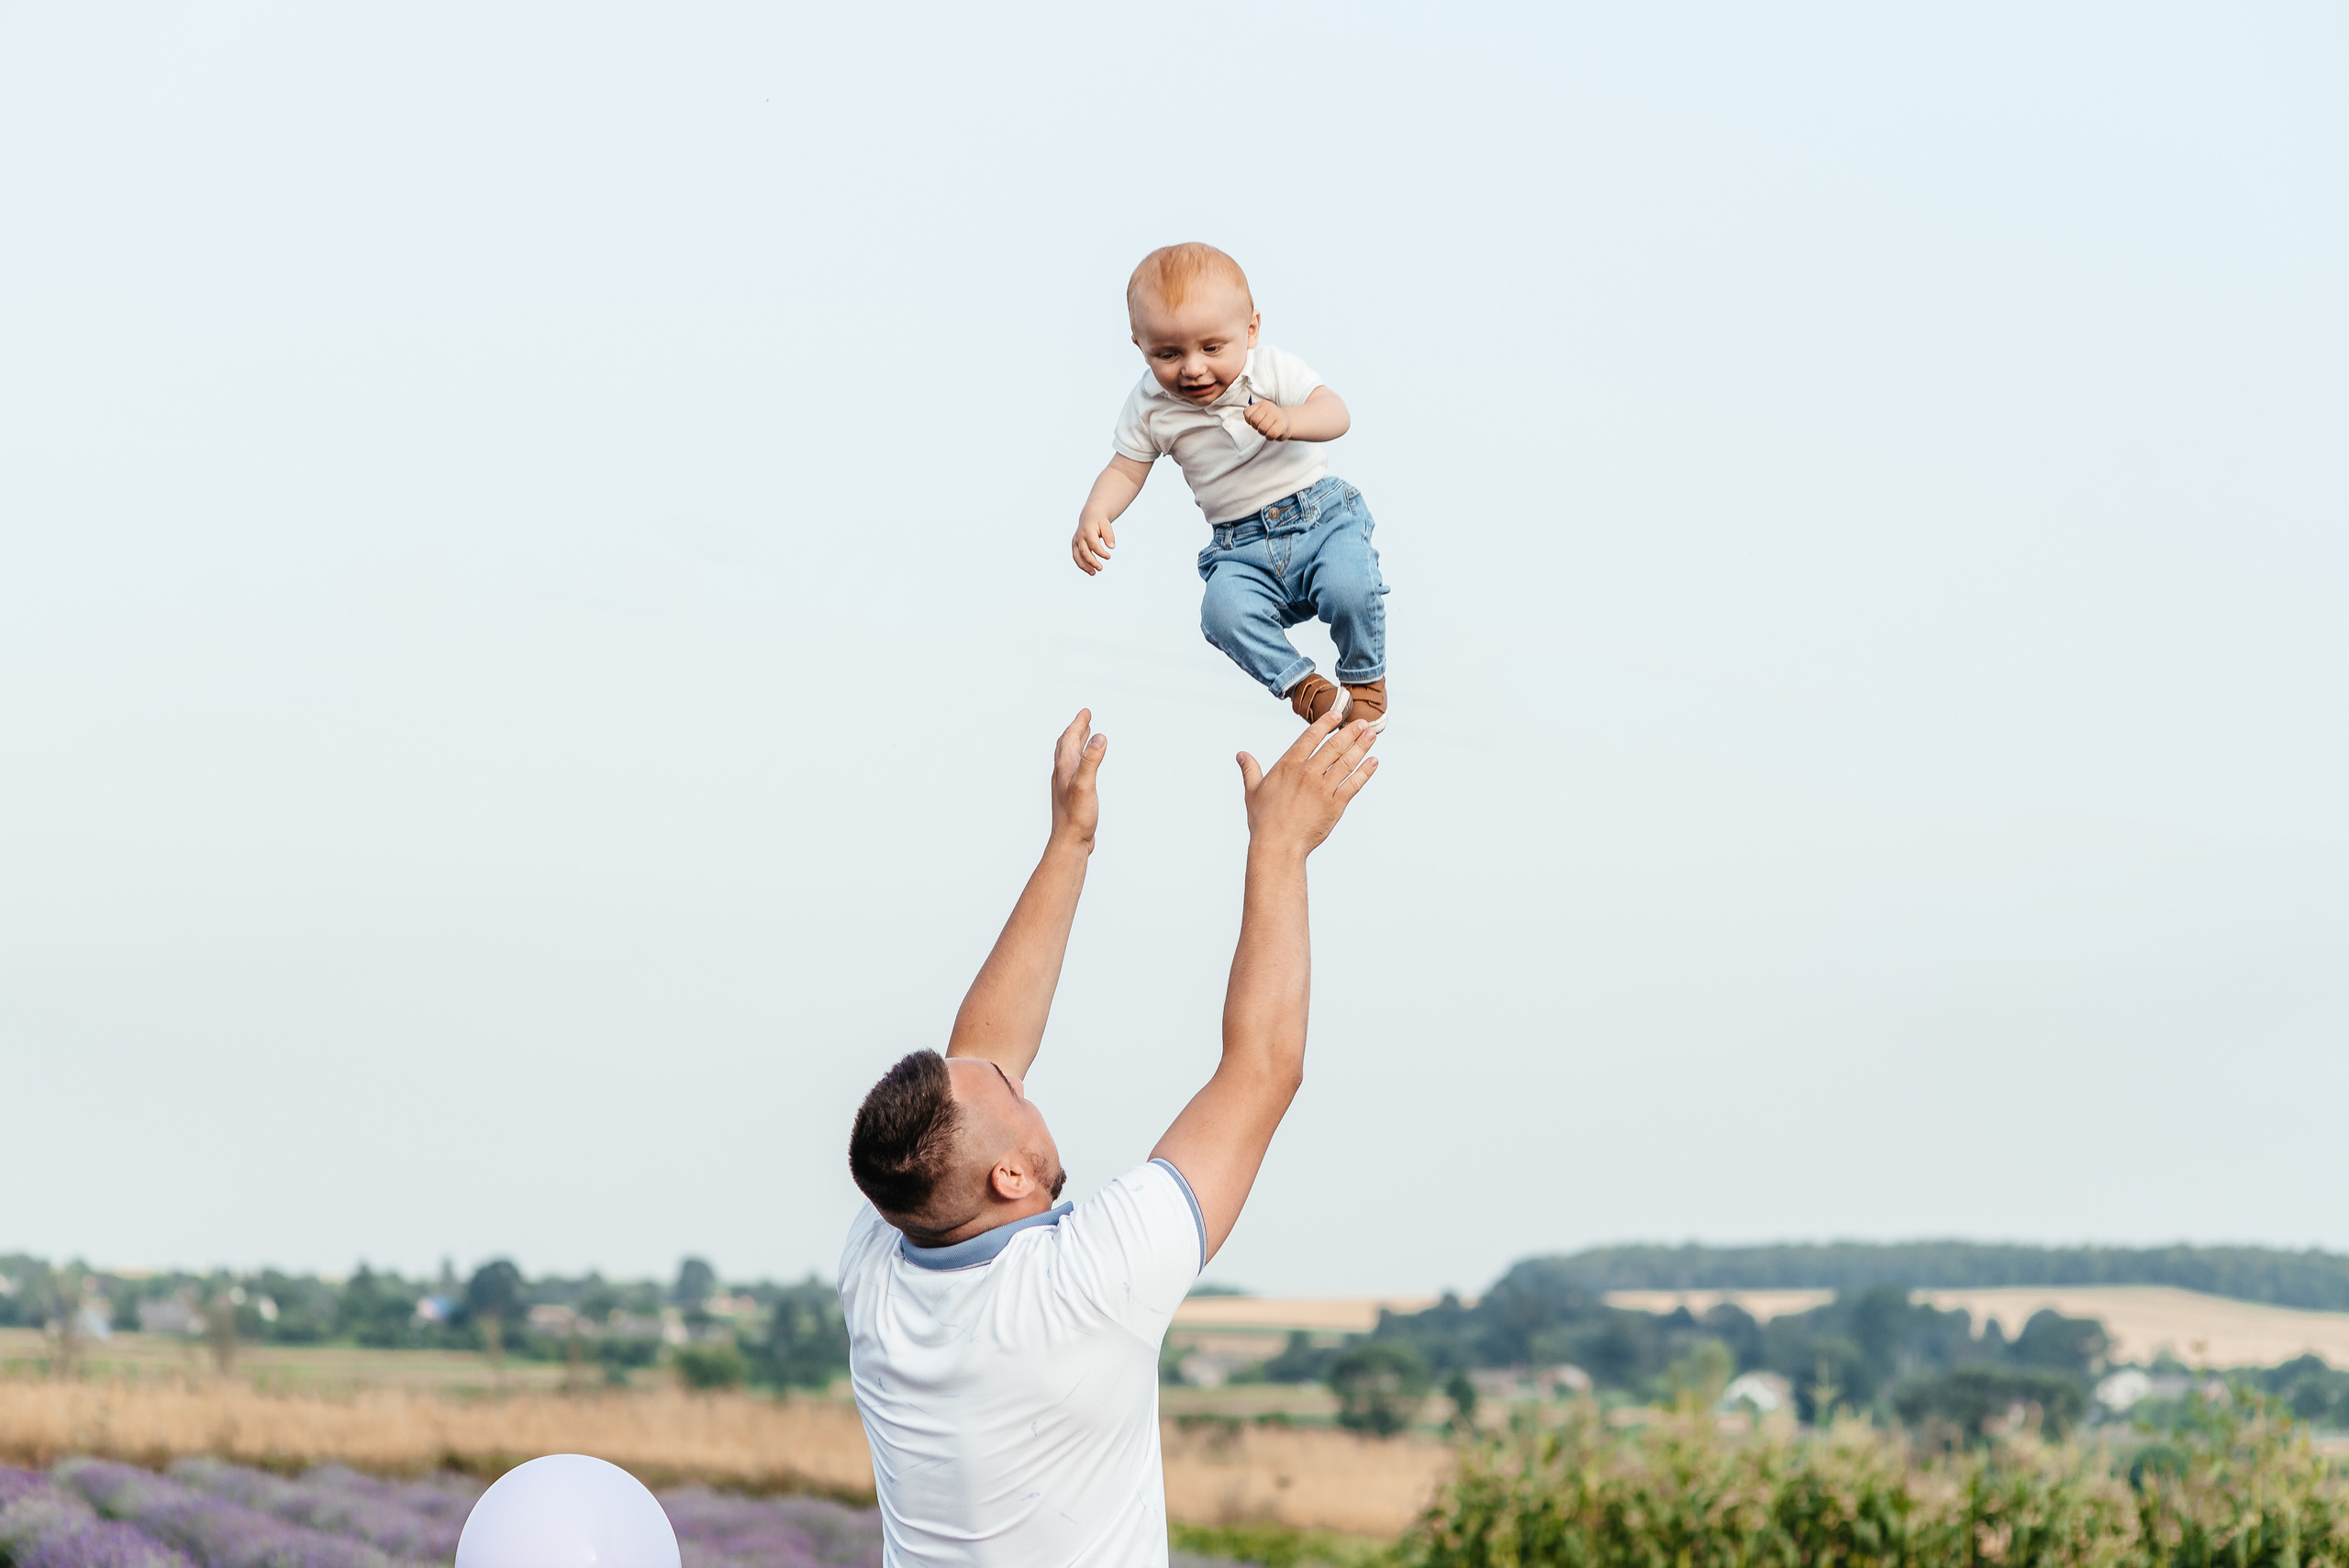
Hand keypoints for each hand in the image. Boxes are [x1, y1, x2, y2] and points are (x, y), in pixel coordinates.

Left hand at [1050, 709, 1107, 847]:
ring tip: (1085, 737)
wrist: (1069, 842)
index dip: (1078, 724)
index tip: (1086, 712)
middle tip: (1085, 719)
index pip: (1070, 739)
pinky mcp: (1072, 796)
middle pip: (1067, 746)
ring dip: (1077, 744)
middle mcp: (1062, 774)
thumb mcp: (1086, 784)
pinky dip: (1081, 760)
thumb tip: (1099, 737)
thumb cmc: (1076, 816)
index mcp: (1065, 768)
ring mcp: (1066, 785)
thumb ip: (1091, 760)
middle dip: (1076, 730)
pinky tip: (1085, 768)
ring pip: (1070, 758)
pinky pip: (1075, 770)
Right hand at [1072, 515, 1116, 574]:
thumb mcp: (1106, 525)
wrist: (1089, 517)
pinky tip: (1090, 570)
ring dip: (1084, 566)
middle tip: (1100, 568)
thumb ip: (1109, 535)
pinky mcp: (1074, 546)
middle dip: (1091, 561)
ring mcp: (1075, 542)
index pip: (1093, 544)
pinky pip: (1076, 557)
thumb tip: (1112, 547)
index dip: (1100, 552)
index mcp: (1087, 530)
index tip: (1109, 557)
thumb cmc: (1099, 522)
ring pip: (1077, 556)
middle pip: (1084, 552)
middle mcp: (1079, 537)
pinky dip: (1082, 565)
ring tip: (1093, 573)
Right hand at [1235, 712, 1376, 857]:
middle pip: (1334, 746)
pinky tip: (1373, 762)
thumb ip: (1250, 770)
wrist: (1278, 846)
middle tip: (1363, 723)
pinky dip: (1365, 772)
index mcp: (1288, 766)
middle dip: (1350, 732)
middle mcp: (1308, 773)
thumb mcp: (1253, 791)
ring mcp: (1323, 788)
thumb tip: (1241, 755)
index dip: (1325, 724)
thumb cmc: (1264, 820)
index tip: (1338, 715)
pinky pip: (1354, 784)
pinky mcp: (1335, 804)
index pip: (1310, 737)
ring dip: (1361, 747)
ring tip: (1371, 736)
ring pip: (1347, 762)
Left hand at [1243, 401, 1290, 440]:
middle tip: (1264, 427)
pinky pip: (1271, 434)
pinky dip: (1270, 437)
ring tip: (1270, 429)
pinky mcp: (1283, 424)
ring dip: (1264, 433)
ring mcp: (1276, 414)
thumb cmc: (1271, 421)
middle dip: (1257, 427)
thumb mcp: (1260, 413)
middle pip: (1254, 421)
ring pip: (1262, 428)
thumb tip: (1245, 412)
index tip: (1257, 422)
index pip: (1247, 414)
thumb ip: (1251, 413)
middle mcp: (1269, 407)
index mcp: (1262, 404)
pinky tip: (1274, 434)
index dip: (1250, 421)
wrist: (1288, 423)